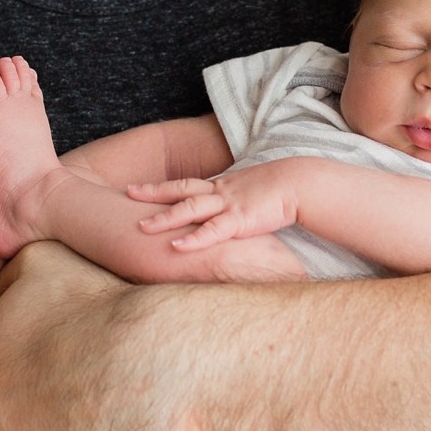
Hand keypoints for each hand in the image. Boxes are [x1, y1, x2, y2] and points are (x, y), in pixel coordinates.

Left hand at [128, 161, 298, 250]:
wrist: (302, 184)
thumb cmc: (281, 190)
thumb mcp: (251, 193)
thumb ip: (236, 202)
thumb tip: (229, 212)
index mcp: (223, 186)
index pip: (186, 185)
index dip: (161, 187)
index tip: (138, 188)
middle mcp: (221, 192)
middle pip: (180, 190)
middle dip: (152, 192)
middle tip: (128, 192)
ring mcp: (229, 205)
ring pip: (189, 209)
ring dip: (164, 217)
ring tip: (141, 226)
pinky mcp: (240, 220)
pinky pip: (212, 231)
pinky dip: (192, 239)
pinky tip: (175, 246)